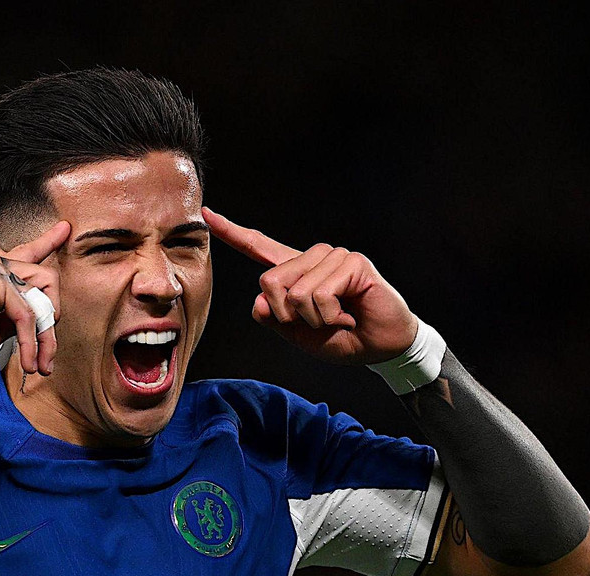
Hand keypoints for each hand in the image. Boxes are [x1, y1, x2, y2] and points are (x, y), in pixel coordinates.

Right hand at [0, 220, 69, 374]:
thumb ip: (17, 315)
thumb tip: (42, 319)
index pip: (28, 251)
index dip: (48, 241)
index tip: (64, 229)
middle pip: (47, 277)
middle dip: (53, 318)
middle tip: (47, 352)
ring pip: (42, 296)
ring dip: (45, 335)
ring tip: (39, 362)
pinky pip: (27, 313)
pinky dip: (30, 341)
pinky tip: (26, 360)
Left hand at [204, 207, 417, 364]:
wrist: (382, 347)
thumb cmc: (343, 338)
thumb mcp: (299, 335)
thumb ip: (275, 319)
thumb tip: (258, 302)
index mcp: (295, 271)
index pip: (258, 246)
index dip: (232, 232)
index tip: (207, 214)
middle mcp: (311, 258)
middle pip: (269, 282)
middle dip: (288, 316)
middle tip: (319, 322)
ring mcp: (333, 257)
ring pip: (295, 293)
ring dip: (314, 319)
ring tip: (338, 318)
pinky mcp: (352, 262)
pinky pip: (319, 295)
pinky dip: (330, 316)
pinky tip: (349, 315)